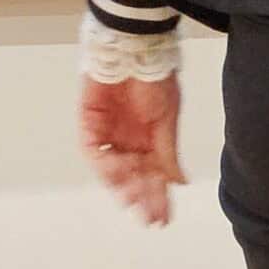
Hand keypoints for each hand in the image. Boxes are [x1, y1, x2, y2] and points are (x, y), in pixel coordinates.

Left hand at [80, 74, 185, 225]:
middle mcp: (128, 141)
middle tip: (147, 217)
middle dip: (141, 199)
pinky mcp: (89, 124)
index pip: (154, 177)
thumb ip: (168, 153)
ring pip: (112, 170)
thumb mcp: (168, 119)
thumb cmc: (155, 78)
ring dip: (123, 186)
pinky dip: (106, 165)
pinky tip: (120, 174)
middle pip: (134, 178)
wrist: (133, 49)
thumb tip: (180, 183)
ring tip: (133, 199)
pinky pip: (95, 152)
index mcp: (150, 140)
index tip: (162, 219)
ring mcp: (108, 134)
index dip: (158, 198)